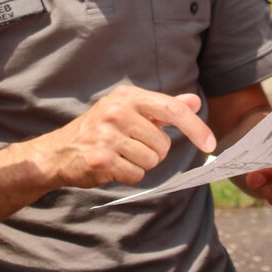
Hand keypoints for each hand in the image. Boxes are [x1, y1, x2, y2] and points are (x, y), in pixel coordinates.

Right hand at [26, 85, 215, 189]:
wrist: (60, 151)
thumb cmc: (99, 129)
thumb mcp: (129, 110)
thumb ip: (163, 108)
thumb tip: (194, 102)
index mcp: (127, 96)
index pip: (172, 109)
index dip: (196, 127)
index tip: (211, 144)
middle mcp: (116, 111)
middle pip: (163, 142)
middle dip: (154, 151)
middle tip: (132, 146)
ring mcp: (107, 135)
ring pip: (152, 160)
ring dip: (141, 163)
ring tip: (120, 155)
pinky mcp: (102, 159)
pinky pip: (137, 174)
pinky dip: (129, 175)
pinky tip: (113, 166)